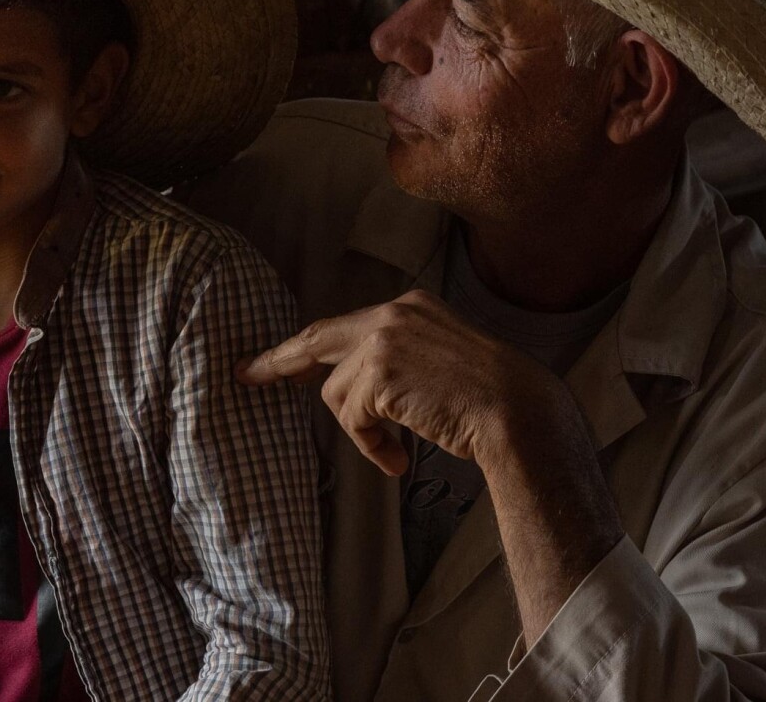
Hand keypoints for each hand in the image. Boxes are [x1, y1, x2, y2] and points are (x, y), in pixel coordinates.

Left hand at [238, 289, 562, 474]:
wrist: (519, 413)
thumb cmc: (488, 401)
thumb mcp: (438, 363)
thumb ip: (396, 361)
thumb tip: (348, 385)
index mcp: (409, 307)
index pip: (342, 326)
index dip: (306, 347)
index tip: (273, 359)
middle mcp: (392, 313)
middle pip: (317, 339)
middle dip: (278, 361)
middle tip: (246, 374)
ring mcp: (384, 339)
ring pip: (337, 395)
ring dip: (361, 431)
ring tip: (395, 450)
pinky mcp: (379, 372)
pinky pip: (352, 420)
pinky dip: (370, 446)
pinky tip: (399, 459)